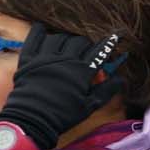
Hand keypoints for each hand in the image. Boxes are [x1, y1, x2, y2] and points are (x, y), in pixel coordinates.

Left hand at [0, 26, 127, 149]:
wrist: (32, 121)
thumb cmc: (63, 115)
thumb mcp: (90, 106)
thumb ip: (107, 90)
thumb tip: (121, 79)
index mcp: (81, 71)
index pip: (98, 51)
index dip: (107, 44)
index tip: (113, 38)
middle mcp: (64, 60)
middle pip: (78, 41)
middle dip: (85, 43)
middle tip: (86, 49)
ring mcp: (44, 58)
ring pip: (58, 38)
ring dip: (65, 39)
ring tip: (67, 44)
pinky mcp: (28, 60)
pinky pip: (34, 40)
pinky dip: (39, 32)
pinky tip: (43, 29)